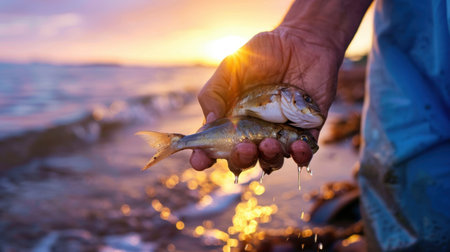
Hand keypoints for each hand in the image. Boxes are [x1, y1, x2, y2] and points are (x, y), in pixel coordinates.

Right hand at [190, 26, 342, 170]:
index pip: (213, 145)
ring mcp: (279, 134)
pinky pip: (303, 153)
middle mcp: (253, 132)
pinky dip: (301, 155)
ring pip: (271, 160)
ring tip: (269, 143)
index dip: (203, 157)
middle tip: (244, 148)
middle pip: (243, 159)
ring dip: (269, 158)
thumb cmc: (261, 54)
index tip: (200, 160)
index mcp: (231, 120)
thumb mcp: (231, 67)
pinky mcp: (305, 132)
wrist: (300, 40)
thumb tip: (210, 121)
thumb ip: (214, 92)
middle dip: (241, 160)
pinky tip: (298, 147)